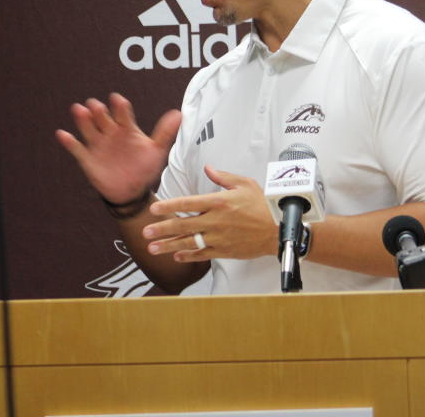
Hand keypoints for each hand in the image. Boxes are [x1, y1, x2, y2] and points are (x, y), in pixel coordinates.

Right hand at [56, 93, 181, 203]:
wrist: (131, 191)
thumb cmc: (144, 168)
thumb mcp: (156, 151)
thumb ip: (165, 133)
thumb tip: (179, 114)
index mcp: (127, 129)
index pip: (122, 114)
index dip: (119, 107)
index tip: (117, 100)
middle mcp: (110, 133)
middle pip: (102, 117)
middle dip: (98, 110)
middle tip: (95, 105)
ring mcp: (98, 144)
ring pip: (88, 128)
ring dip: (83, 119)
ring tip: (78, 110)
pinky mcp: (87, 158)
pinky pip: (77, 149)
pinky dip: (69, 142)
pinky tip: (62, 134)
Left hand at [141, 166, 276, 261]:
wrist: (279, 230)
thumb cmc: (263, 205)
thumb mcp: (244, 184)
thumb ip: (223, 177)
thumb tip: (208, 168)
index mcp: (218, 202)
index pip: (187, 203)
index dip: (168, 206)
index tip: (153, 209)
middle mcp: (215, 221)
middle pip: (183, 225)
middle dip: (162, 229)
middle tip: (145, 232)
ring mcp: (219, 238)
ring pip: (189, 242)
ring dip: (169, 246)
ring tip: (153, 248)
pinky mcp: (224, 251)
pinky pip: (202, 254)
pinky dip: (188, 256)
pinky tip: (176, 256)